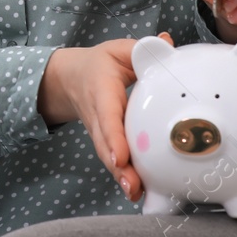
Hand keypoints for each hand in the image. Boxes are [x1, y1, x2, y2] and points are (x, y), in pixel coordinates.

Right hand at [37, 31, 173, 201]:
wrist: (69, 79)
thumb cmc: (99, 65)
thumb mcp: (117, 51)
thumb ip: (141, 50)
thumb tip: (167, 43)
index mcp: (102, 91)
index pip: (107, 116)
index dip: (114, 137)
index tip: (121, 157)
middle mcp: (98, 116)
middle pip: (106, 145)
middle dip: (118, 168)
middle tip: (133, 187)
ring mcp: (100, 132)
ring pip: (108, 157)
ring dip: (121, 177)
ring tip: (136, 193)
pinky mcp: (105, 143)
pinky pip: (113, 160)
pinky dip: (123, 176)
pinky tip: (138, 192)